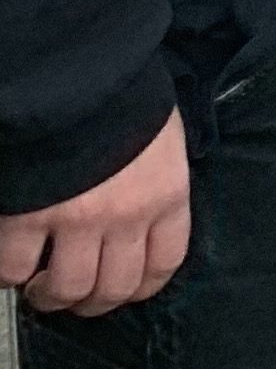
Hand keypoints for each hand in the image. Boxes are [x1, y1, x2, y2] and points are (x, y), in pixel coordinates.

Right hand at [0, 111, 189, 315]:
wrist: (78, 66)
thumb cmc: (121, 91)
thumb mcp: (159, 134)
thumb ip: (152, 178)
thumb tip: (138, 210)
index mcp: (166, 193)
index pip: (163, 263)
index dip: (140, 286)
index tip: (123, 288)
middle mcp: (127, 216)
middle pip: (113, 288)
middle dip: (92, 302)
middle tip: (73, 295)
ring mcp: (76, 219)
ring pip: (66, 289)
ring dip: (49, 296)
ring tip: (37, 287)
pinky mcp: (28, 215)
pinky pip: (12, 268)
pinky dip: (8, 273)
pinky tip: (11, 262)